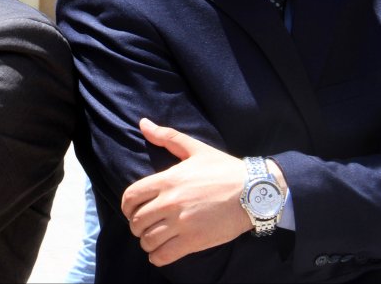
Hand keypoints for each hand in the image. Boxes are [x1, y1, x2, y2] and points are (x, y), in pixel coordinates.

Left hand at [120, 118, 250, 266]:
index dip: (126, 206)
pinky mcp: (194, 241)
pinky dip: (157, 256)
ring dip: (146, 241)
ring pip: (147, 240)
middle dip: (136, 225)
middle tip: (144, 226)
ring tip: (153, 239)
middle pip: (136, 221)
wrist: (254, 191)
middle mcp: (170, 202)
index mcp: (167, 180)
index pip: (131, 197)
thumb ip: (166, 136)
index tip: (131, 210)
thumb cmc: (224, 169)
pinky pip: (163, 255)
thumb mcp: (195, 148)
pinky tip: (160, 252)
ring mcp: (181, 223)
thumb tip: (143, 123)